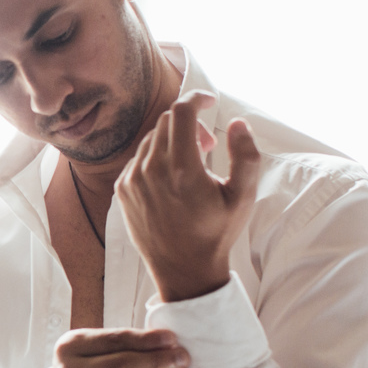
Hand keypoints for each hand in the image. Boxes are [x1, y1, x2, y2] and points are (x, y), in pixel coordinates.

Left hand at [115, 90, 261, 301]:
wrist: (183, 270)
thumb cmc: (216, 233)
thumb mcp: (242, 196)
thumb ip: (245, 155)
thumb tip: (238, 122)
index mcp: (182, 169)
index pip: (181, 112)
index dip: (197, 98)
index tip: (210, 101)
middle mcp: (151, 171)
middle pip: (166, 122)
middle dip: (190, 123)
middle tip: (208, 145)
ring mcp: (132, 180)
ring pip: (151, 139)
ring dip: (173, 141)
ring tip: (192, 164)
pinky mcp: (122, 189)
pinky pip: (137, 158)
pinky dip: (156, 157)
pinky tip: (171, 179)